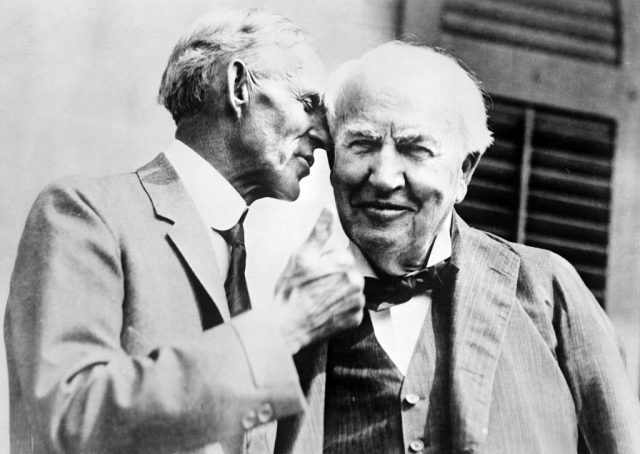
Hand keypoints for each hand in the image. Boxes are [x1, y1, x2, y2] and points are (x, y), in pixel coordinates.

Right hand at [271, 208, 364, 353]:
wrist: (287, 326)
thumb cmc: (291, 290)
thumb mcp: (301, 255)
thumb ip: (319, 231)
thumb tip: (328, 207)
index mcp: (345, 262)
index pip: (339, 254)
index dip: (323, 261)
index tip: (311, 272)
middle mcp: (357, 281)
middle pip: (346, 272)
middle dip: (333, 276)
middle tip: (313, 287)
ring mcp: (357, 302)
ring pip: (349, 290)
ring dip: (338, 292)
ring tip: (317, 300)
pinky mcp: (355, 320)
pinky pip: (350, 309)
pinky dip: (340, 310)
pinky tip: (324, 311)